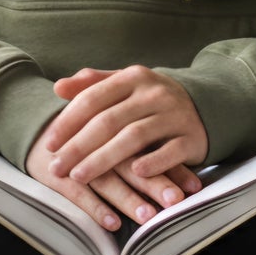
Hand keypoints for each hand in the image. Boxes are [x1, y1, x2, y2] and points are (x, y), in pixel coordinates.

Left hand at [27, 65, 208, 232]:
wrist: (206, 103)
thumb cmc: (152, 98)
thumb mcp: (125, 84)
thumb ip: (93, 85)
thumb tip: (57, 88)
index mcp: (132, 77)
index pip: (93, 98)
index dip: (68, 122)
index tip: (49, 144)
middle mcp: (153, 93)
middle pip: (109, 120)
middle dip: (79, 146)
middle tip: (57, 168)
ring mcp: (174, 114)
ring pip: (134, 137)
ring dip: (104, 159)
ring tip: (80, 176)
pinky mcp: (192, 137)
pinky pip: (170, 151)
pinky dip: (152, 162)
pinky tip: (134, 174)